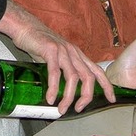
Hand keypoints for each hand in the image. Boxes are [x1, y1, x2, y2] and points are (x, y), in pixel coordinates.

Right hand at [0, 1, 114, 113]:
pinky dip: (54, 88)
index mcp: (77, 53)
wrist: (24, 27)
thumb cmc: (38, 43)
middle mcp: (73, 52)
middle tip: (78, 109)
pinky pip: (55, 73)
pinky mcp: (50, 50)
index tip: (111, 99)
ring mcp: (62, 50)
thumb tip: (60, 90)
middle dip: (86, 96)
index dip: (106, 85)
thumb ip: (61, 70)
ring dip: (69, 96)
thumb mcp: (55, 56)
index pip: (97, 70)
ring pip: (73, 77)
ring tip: (61, 109)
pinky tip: (50, 98)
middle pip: (88, 77)